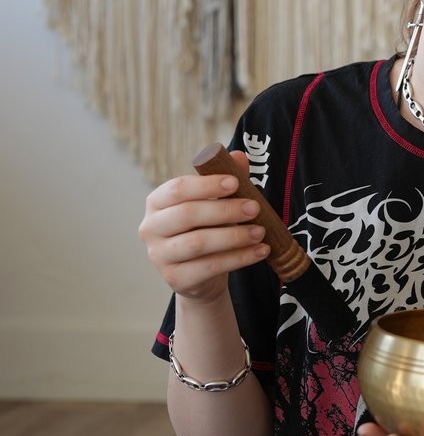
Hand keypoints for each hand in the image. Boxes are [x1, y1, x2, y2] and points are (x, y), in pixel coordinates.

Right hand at [138, 151, 269, 303]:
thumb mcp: (217, 202)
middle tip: (255, 208)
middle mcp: (150, 228)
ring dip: (234, 236)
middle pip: (187, 215)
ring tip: (261, 232)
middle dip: (225, 210)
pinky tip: (260, 251)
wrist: (202, 274)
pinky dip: (239, 258)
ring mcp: (159, 256)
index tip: (235, 183)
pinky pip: (210, 267)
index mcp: (157, 202)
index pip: (177, 189)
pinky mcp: (175, 279)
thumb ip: (227, 178)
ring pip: (198, 243)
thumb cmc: (208, 228)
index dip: (206, 185)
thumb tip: (238, 156)